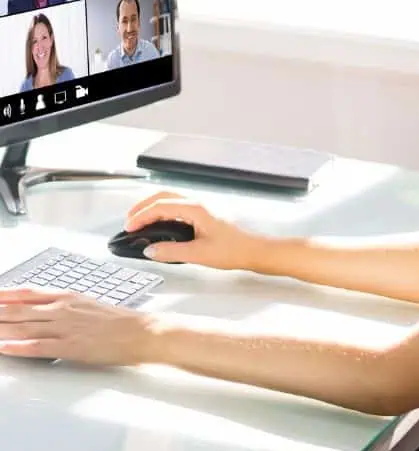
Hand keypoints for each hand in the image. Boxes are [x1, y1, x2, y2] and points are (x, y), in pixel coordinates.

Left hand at [0, 288, 156, 364]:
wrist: (142, 331)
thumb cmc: (121, 321)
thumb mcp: (90, 304)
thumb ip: (67, 305)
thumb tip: (48, 308)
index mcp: (68, 297)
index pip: (26, 293)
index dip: (3, 295)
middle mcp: (62, 309)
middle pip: (17, 310)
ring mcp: (65, 327)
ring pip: (23, 327)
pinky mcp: (71, 346)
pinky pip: (38, 347)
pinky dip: (17, 347)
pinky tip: (3, 347)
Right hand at [125, 191, 263, 269]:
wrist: (257, 250)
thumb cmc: (235, 250)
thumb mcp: (199, 254)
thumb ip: (171, 252)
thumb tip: (149, 250)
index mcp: (196, 208)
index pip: (160, 206)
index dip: (141, 216)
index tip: (129, 228)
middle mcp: (200, 202)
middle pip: (164, 196)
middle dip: (143, 206)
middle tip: (130, 220)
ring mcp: (205, 205)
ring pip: (172, 199)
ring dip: (154, 207)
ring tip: (142, 221)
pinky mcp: (208, 212)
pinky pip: (181, 206)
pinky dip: (166, 211)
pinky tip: (162, 224)